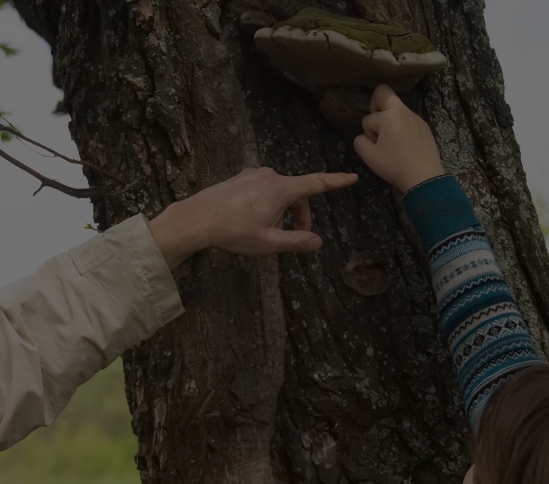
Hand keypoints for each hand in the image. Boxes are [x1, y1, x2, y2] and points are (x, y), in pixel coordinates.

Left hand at [148, 167, 360, 267]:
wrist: (196, 219)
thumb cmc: (233, 231)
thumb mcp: (269, 243)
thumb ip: (297, 241)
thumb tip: (318, 242)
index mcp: (281, 188)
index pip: (317, 183)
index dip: (337, 181)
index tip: (352, 177)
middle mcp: (269, 176)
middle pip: (296, 194)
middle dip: (300, 215)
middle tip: (293, 239)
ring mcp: (253, 175)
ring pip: (278, 194)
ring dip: (280, 212)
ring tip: (265, 234)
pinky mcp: (240, 179)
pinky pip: (262, 191)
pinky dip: (266, 206)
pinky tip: (251, 224)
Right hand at [352, 85, 445, 193]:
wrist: (424, 178)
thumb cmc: (395, 166)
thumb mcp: (369, 157)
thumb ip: (360, 141)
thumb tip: (366, 136)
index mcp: (388, 117)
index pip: (368, 119)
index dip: (368, 132)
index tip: (377, 146)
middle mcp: (403, 111)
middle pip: (384, 92)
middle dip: (376, 105)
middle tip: (379, 125)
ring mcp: (416, 117)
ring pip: (397, 108)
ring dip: (390, 120)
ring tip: (394, 142)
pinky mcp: (424, 126)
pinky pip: (408, 119)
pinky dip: (403, 127)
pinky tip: (406, 145)